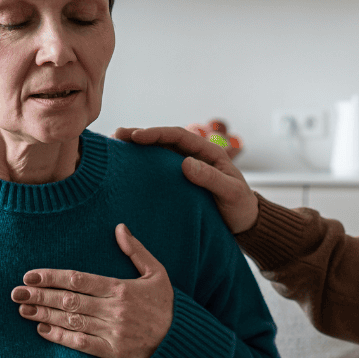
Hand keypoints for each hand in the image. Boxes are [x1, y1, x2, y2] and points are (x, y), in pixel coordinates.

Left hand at [13, 224, 172, 357]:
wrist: (182, 343)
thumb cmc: (167, 306)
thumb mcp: (158, 273)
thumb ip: (137, 251)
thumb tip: (120, 227)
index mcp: (121, 288)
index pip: (79, 279)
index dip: (52, 277)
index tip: (30, 275)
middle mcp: (114, 310)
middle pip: (69, 300)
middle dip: (40, 295)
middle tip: (16, 292)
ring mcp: (113, 332)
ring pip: (71, 321)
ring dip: (44, 315)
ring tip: (23, 309)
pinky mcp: (113, 352)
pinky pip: (81, 344)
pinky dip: (60, 337)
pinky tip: (43, 330)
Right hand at [114, 124, 259, 233]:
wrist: (244, 223)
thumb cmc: (240, 207)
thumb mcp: (230, 193)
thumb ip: (210, 179)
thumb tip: (185, 163)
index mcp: (208, 152)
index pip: (178, 136)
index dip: (156, 134)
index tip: (137, 137)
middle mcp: (194, 156)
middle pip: (164, 140)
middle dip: (140, 136)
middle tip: (117, 136)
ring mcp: (186, 168)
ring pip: (159, 153)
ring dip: (138, 149)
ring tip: (114, 147)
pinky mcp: (180, 182)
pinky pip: (159, 170)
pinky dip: (143, 166)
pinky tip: (126, 168)